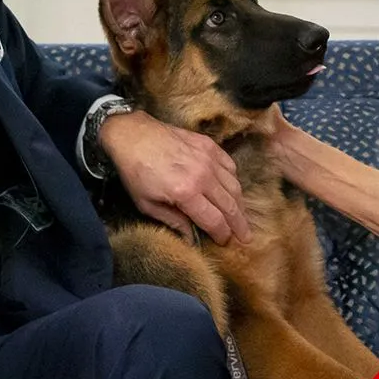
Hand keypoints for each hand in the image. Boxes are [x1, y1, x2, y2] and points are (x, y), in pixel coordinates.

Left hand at [100, 111, 251, 244]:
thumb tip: (191, 239)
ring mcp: (208, 158)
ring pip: (234, 186)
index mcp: (185, 192)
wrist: (133, 135)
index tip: (225, 242)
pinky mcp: (209, 145)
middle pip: (230, 206)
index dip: (223, 235)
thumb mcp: (147, 204)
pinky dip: (233, 181)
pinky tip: (231, 190)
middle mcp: (202, 175)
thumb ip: (173, 222)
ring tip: (241, 217)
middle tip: (245, 237)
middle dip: (239, 225)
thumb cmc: (136, 172)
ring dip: (239, 205)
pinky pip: (230, 166)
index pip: (215, 221)